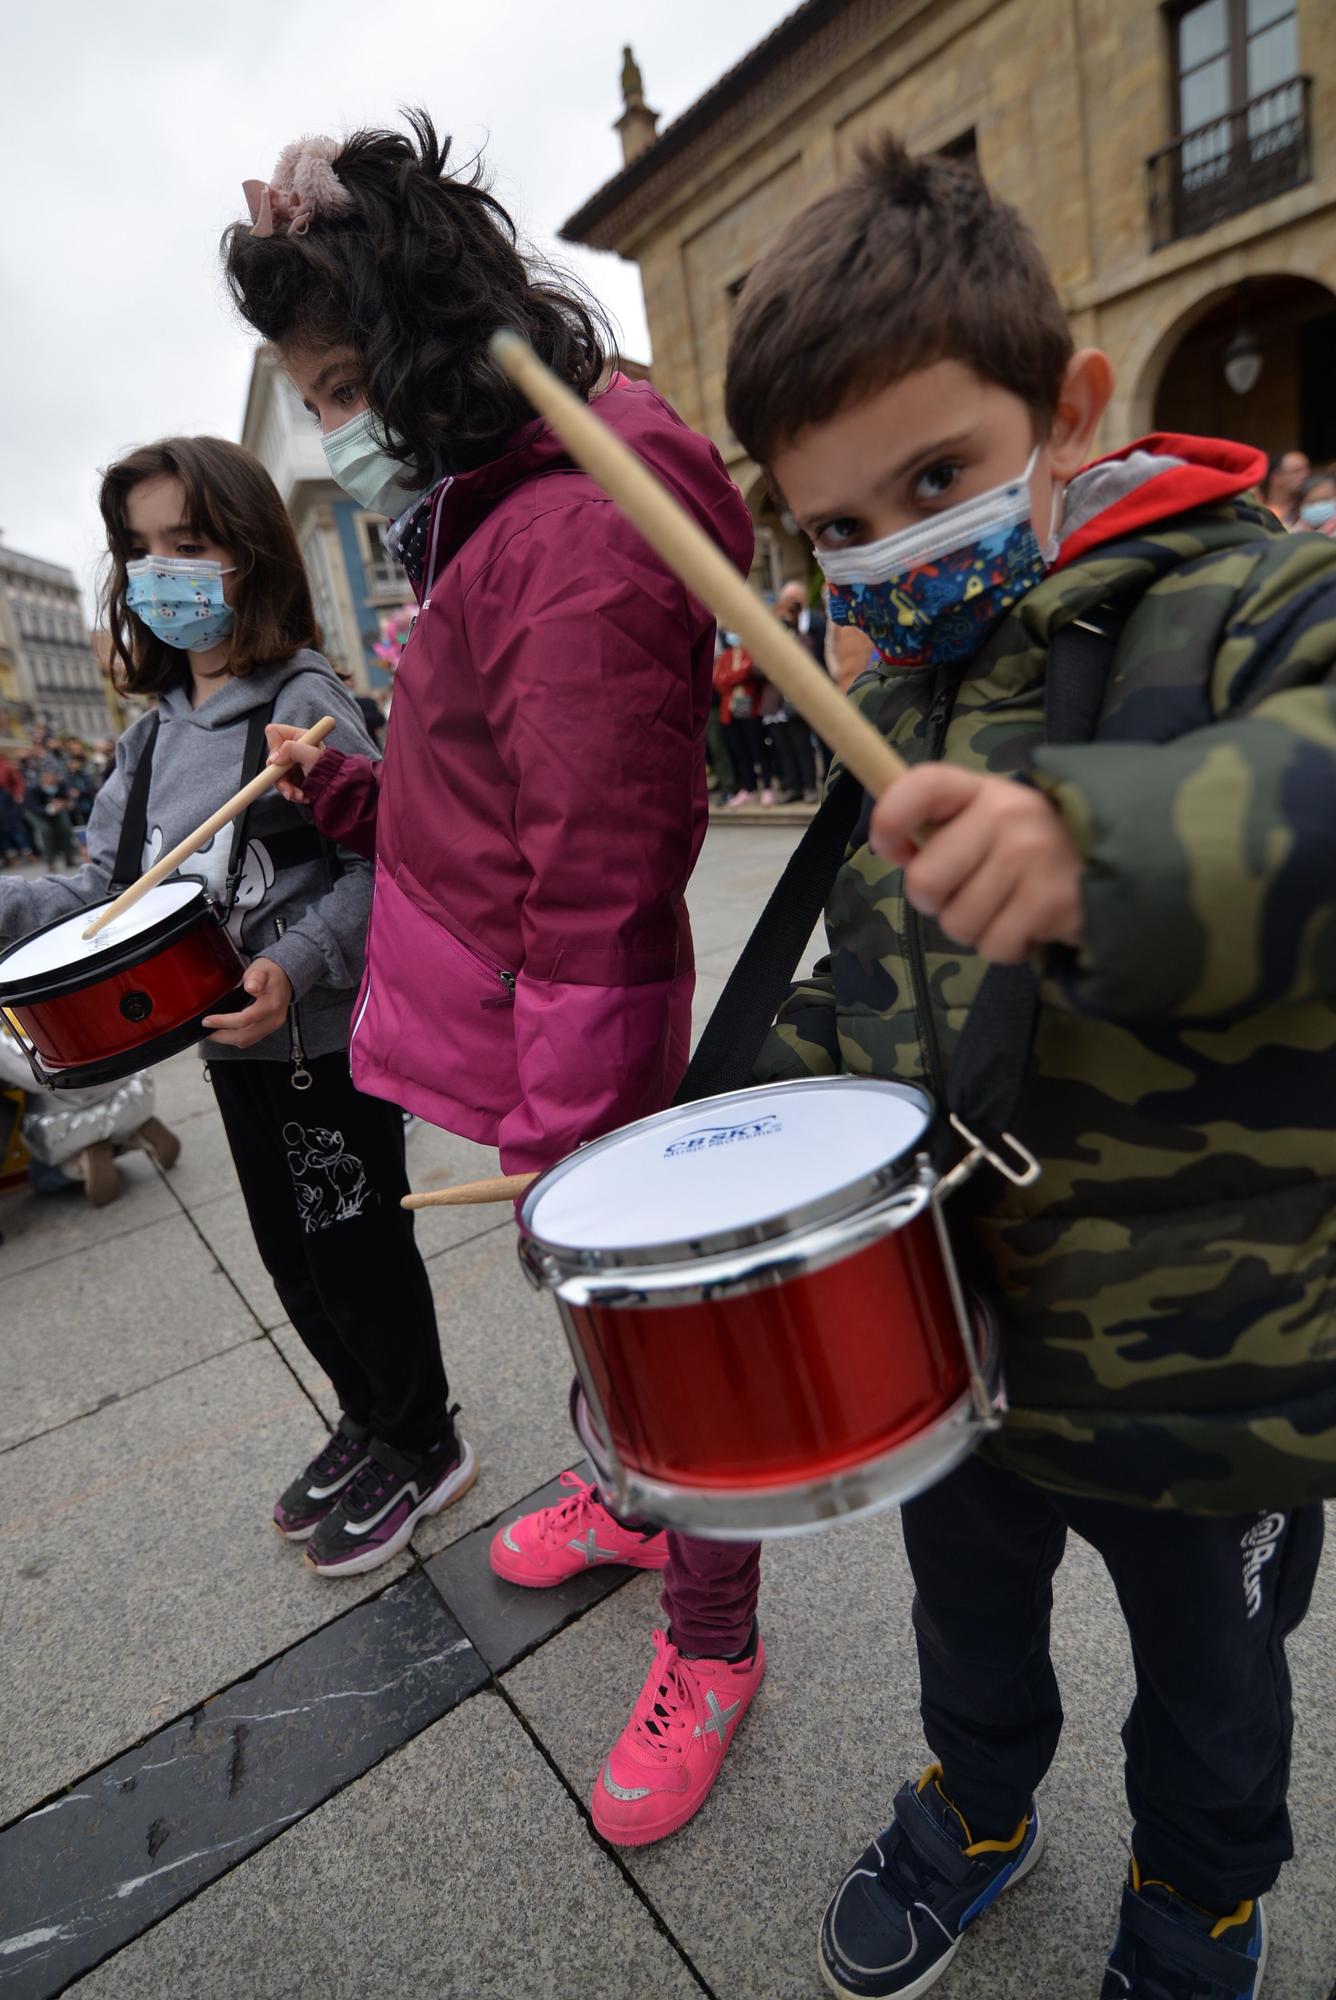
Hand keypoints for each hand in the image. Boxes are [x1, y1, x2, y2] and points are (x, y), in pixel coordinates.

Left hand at [204, 957, 293, 1048]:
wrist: (286, 978)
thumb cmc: (271, 973)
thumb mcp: (262, 969)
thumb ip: (256, 977)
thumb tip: (251, 987)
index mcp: (271, 1005)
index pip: (245, 1019)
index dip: (223, 1022)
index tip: (207, 1020)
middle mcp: (273, 1020)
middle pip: (244, 1036)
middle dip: (221, 1035)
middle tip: (205, 1029)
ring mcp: (272, 1027)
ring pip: (246, 1041)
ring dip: (227, 1039)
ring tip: (211, 1032)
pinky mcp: (268, 1029)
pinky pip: (250, 1039)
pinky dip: (235, 1037)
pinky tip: (224, 1031)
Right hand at [265, 722, 324, 803]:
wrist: (337, 790)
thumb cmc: (329, 770)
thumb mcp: (310, 755)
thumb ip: (290, 749)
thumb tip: (273, 758)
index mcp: (299, 736)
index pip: (274, 732)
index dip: (274, 746)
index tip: (282, 760)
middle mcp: (294, 748)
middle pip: (272, 758)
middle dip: (279, 775)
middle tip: (288, 787)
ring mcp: (292, 763)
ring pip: (276, 774)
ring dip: (286, 787)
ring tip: (298, 795)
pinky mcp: (293, 777)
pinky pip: (283, 784)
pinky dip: (291, 792)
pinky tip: (302, 796)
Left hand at [869, 764, 1084, 964]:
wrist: (1125, 862)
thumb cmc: (1034, 847)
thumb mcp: (992, 820)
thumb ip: (943, 828)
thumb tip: (893, 847)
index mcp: (984, 790)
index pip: (923, 785)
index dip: (890, 818)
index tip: (888, 846)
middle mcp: (1008, 815)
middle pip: (925, 881)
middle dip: (936, 901)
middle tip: (967, 892)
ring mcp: (1032, 857)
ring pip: (957, 923)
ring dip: (975, 928)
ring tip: (1006, 907)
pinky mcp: (1052, 901)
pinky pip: (994, 946)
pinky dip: (1005, 947)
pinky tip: (1028, 924)